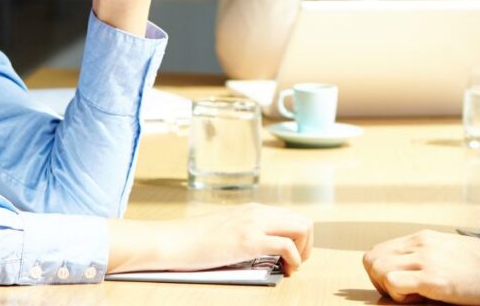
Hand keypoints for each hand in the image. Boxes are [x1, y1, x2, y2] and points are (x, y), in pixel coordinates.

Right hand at [108, 204, 313, 274]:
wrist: (172, 241)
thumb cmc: (194, 242)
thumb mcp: (227, 229)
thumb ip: (246, 232)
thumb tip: (264, 249)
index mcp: (253, 209)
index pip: (292, 217)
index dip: (300, 238)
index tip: (291, 257)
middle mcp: (258, 212)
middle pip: (303, 221)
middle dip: (308, 245)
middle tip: (296, 264)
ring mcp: (254, 224)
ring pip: (301, 228)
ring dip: (304, 251)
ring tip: (291, 268)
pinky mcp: (248, 240)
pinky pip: (286, 246)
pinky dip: (293, 259)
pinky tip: (285, 270)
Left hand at [363, 230, 479, 304]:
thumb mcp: (451, 254)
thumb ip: (427, 260)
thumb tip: (407, 278)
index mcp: (423, 238)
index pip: (380, 250)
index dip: (381, 273)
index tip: (399, 288)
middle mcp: (421, 243)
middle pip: (372, 258)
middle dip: (379, 282)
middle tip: (401, 296)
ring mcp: (426, 258)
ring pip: (378, 268)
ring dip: (388, 288)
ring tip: (412, 297)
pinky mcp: (434, 277)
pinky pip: (394, 283)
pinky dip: (398, 295)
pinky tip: (419, 299)